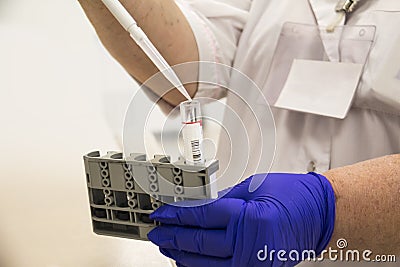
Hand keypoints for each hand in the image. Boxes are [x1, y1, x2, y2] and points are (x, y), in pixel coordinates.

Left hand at [148, 173, 335, 266]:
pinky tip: (189, 260)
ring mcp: (253, 263)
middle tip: (155, 231)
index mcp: (250, 218)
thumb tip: (196, 206)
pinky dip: (202, 266)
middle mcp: (250, 245)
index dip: (176, 215)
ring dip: (182, 254)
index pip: (201, 216)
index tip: (161, 213)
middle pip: (199, 242)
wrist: (320, 215)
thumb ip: (223, 199)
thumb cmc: (294, 196)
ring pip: (206, 263)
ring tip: (167, 245)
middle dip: (172, 236)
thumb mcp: (254, 187)